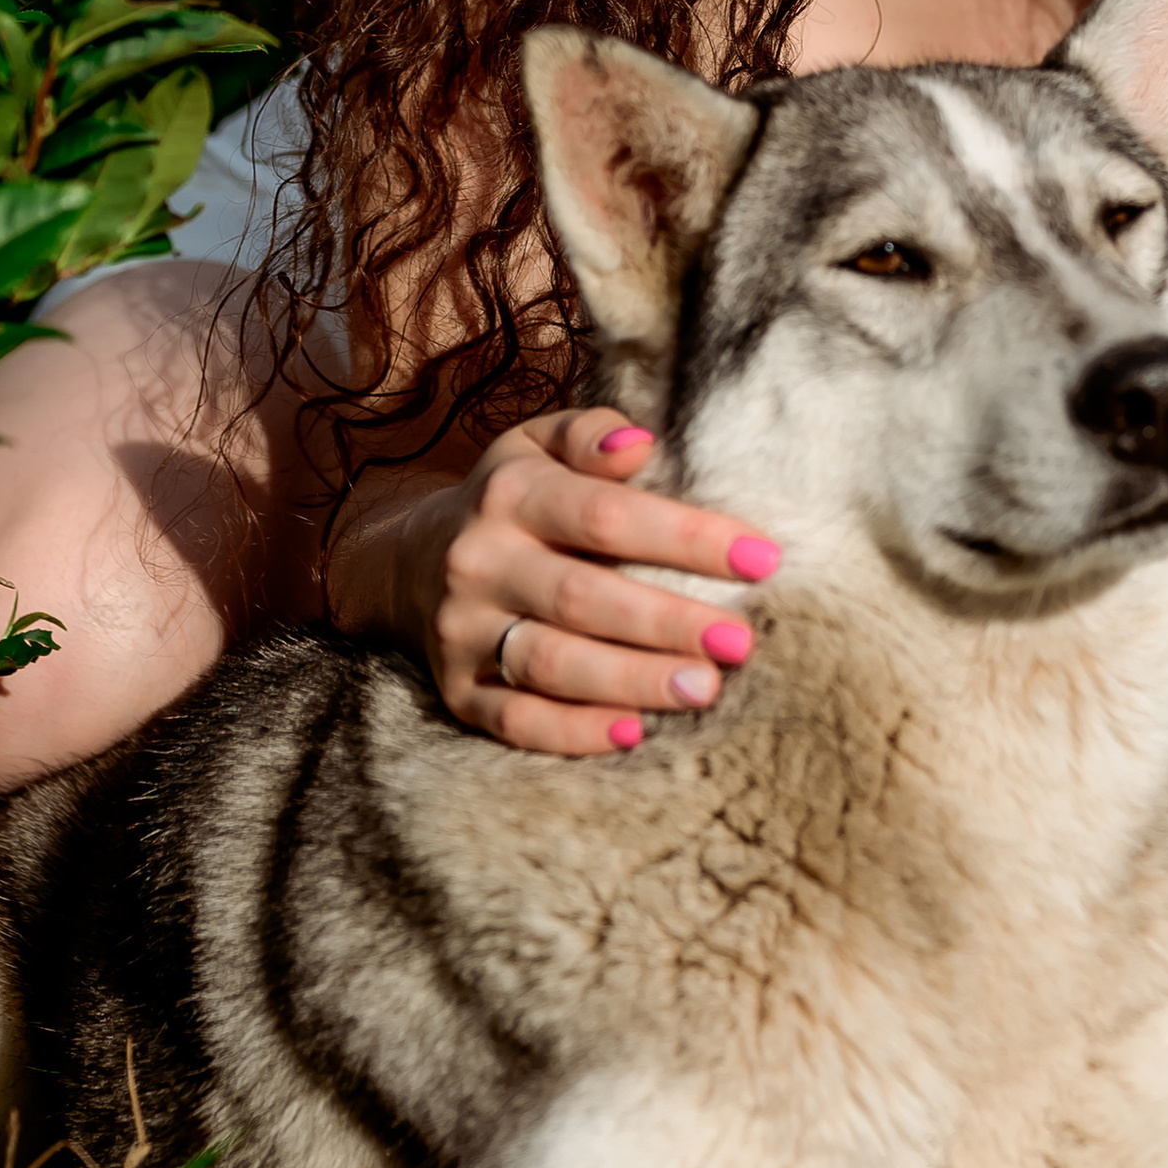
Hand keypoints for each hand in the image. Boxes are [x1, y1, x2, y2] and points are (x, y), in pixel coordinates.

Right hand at [405, 408, 780, 757]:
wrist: (404, 563)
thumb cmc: (509, 499)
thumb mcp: (536, 446)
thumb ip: (590, 435)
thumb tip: (641, 445)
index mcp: (512, 495)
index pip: (608, 516)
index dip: (687, 538)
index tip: (763, 560)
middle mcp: (480, 561)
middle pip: (581, 596)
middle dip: (667, 622)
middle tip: (741, 643)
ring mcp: (463, 630)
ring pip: (550, 662)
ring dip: (631, 680)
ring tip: (704, 689)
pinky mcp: (456, 690)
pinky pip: (514, 720)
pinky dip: (572, 731)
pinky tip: (632, 732)